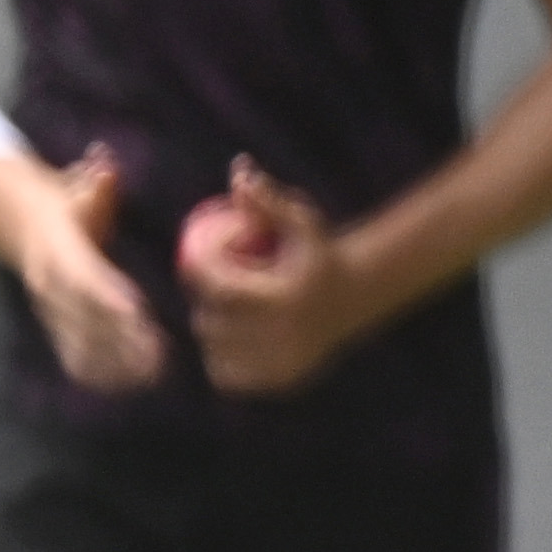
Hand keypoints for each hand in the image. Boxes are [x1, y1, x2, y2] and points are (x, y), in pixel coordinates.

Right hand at [0, 146, 167, 393]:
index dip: (108, 299)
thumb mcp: (76, 186)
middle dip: (122, 341)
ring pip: (80, 345)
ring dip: (115, 364)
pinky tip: (132, 384)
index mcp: (58, 252)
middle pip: (85, 320)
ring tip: (156, 375)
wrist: (20, 223)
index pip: (84, 279)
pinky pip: (74, 358)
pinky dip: (100, 374)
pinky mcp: (56, 326)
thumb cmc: (66, 203)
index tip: (137, 314)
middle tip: (161, 356)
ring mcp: (51, 310)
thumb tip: (105, 162)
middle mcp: (50, 287)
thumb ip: (95, 180)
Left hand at [178, 159, 364, 396]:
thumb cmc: (319, 251)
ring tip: (221, 310)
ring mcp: (281, 364)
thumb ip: (268, 199)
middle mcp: (283, 337)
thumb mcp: (300, 219)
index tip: (197, 258)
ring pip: (214, 348)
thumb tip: (239, 169)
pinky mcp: (279, 382)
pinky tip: (231, 337)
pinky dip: (221, 356)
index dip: (199, 270)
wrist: (355, 297)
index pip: (217, 287)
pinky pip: (227, 374)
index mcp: (285, 300)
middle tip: (210, 285)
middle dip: (204, 300)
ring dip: (210, 328)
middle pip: (210, 320)